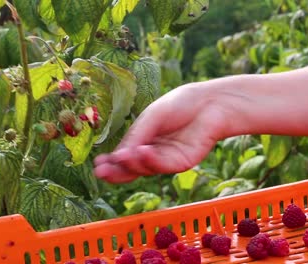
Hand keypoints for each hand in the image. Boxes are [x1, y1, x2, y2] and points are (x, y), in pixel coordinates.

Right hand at [94, 83, 230, 182]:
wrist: (210, 103)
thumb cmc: (180, 105)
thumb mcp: (152, 118)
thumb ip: (137, 135)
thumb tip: (118, 155)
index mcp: (143, 140)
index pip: (124, 155)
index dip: (111, 161)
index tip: (97, 164)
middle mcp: (153, 153)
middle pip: (132, 168)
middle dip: (116, 172)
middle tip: (101, 173)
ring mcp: (166, 160)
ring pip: (145, 168)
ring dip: (132, 164)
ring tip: (120, 157)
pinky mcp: (181, 163)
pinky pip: (162, 165)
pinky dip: (150, 160)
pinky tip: (142, 152)